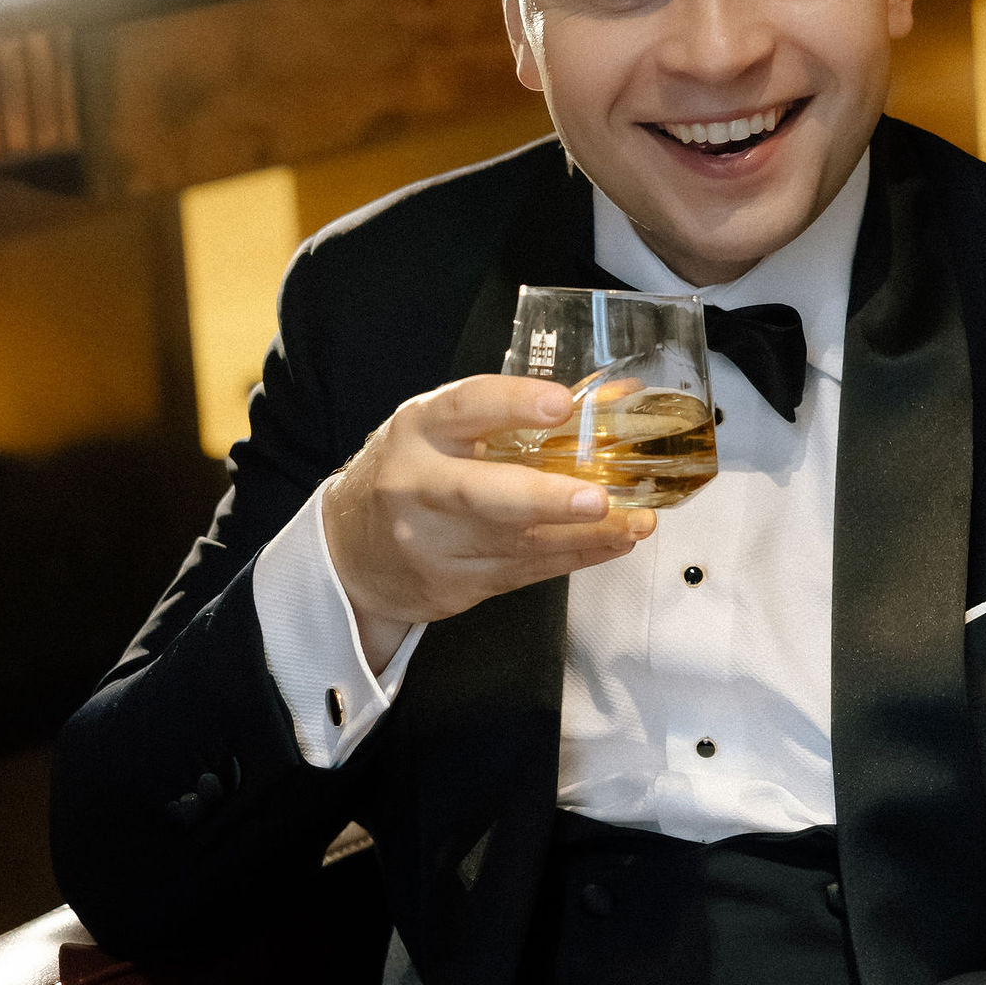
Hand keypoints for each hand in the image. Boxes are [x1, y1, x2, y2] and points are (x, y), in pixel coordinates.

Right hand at [324, 374, 653, 673]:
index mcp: (419, 429)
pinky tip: (614, 541)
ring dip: (583, 535)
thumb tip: (614, 399)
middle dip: (543, 498)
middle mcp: (418, 485)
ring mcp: (432, 543)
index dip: (513, 404)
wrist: (352, 550)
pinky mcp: (453, 585)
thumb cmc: (413, 474)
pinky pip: (524, 573)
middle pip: (479, 494)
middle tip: (597, 498)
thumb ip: (519, 414)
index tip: (562, 404)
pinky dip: (575, 556)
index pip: (465, 408)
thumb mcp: (446, 430)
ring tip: (633, 521)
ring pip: (513, 543)